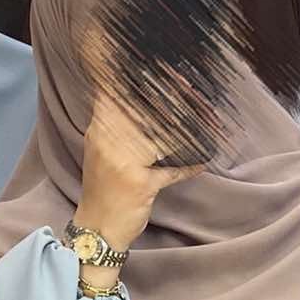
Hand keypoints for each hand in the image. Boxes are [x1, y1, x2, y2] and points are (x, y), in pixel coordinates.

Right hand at [75, 93, 206, 264]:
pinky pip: (171, 171)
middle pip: (141, 110)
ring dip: (183, 126)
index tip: (159, 68)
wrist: (96, 231)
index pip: (116, 94)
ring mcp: (124, 162)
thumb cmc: (103, 191)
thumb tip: (144, 107)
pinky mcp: (141, 184)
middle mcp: (108, 142)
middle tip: (188, 84)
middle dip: (166, 96)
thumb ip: (117, 129)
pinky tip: (202, 160)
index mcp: (99, 131)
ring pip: (158, 134)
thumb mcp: (102, 153)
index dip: (137, 80)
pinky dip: (189, 166)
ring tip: (203, 116)